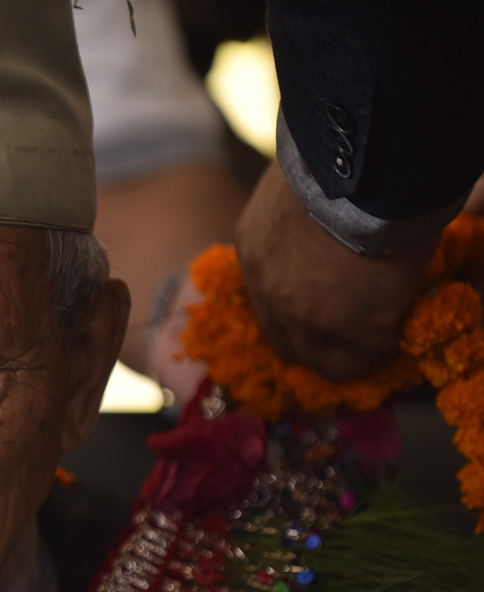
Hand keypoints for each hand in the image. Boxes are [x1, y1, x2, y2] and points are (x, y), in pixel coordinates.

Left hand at [235, 162, 436, 380]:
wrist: (365, 167)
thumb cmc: (336, 159)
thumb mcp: (298, 187)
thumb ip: (300, 214)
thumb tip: (325, 219)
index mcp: (254, 250)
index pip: (268, 300)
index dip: (299, 309)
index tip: (328, 303)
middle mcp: (268, 290)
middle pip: (287, 344)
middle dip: (319, 343)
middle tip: (356, 329)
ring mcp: (306, 317)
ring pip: (329, 364)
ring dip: (358, 352)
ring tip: (389, 331)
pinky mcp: (354, 330)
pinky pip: (372, 354)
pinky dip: (391, 340)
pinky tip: (407, 319)